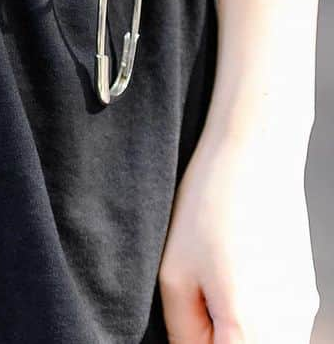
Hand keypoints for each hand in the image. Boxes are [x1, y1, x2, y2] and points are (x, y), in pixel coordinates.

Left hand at [158, 117, 318, 342]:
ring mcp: (301, 314)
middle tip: (197, 303)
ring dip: (234, 332)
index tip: (188, 322)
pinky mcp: (305, 296)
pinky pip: (277, 327)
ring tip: (212, 286)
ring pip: (263, 342)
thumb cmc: (210, 206)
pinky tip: (232, 277)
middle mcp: (287, 330)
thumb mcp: (174, 273)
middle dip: (215, 339)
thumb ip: (183, 331)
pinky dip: (254, 318)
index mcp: (250, 331)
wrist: (256, 155)